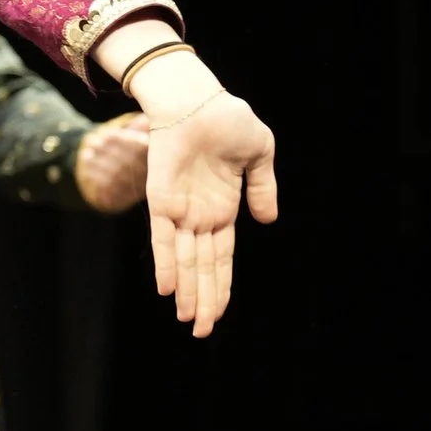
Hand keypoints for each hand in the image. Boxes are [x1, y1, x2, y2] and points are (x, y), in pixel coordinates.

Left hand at [74, 112, 151, 212]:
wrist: (126, 182)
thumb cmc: (135, 151)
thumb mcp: (140, 137)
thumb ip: (142, 128)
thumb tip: (146, 116)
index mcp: (159, 162)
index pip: (142, 150)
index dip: (124, 141)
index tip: (107, 133)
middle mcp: (149, 179)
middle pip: (127, 163)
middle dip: (107, 150)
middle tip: (93, 140)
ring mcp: (135, 190)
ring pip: (115, 174)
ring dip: (98, 159)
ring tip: (88, 147)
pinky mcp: (120, 198)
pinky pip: (106, 186)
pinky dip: (94, 171)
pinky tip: (87, 159)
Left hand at [143, 92, 278, 335]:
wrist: (198, 98)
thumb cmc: (228, 119)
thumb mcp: (259, 153)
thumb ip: (263, 188)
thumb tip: (268, 221)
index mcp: (222, 208)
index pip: (220, 256)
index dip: (220, 285)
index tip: (218, 313)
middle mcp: (199, 214)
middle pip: (202, 267)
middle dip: (204, 300)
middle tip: (201, 332)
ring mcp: (180, 209)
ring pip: (184, 261)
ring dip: (187, 291)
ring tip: (188, 322)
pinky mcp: (161, 199)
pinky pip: (162, 238)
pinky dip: (165, 263)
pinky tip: (167, 289)